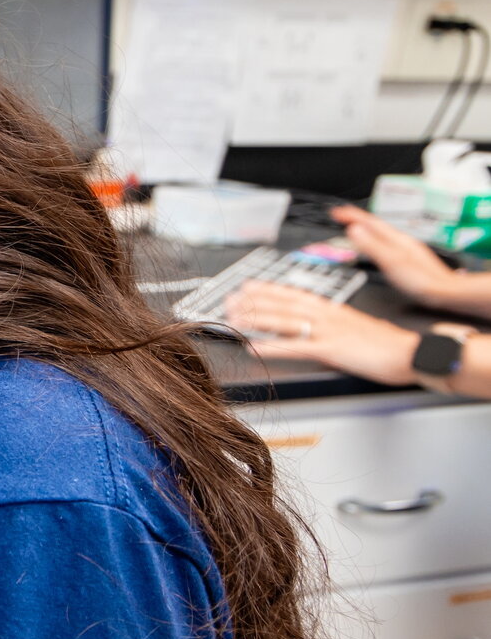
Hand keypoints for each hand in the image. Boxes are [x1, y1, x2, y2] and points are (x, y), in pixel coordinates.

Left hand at [224, 280, 419, 385]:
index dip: (268, 289)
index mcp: (333, 309)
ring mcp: (329, 331)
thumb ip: (333, 325)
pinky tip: (254, 347)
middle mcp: (328, 315)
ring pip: (285, 321)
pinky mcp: (332, 349)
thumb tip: (314, 328)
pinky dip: (272, 346)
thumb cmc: (386, 344)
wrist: (411, 352)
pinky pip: (296, 347)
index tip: (247, 286)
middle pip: (283, 304)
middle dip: (254, 301)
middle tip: (229, 300)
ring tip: (233, 318)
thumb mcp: (354, 328)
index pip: (294, 294)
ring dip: (256, 318)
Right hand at [331, 205, 487, 312]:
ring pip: (382, 235)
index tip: (336, 212)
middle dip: (357, 219)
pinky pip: (386, 244)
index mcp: (396, 240)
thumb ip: (371, 246)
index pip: (369, 222)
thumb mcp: (390, 262)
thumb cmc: (421, 280)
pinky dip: (375, 241)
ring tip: (355, 228)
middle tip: (342, 216)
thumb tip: (353, 230)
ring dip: (366, 230)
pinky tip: (377, 248)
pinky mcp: (409, 260)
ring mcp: (406, 250)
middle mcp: (402, 242)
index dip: (351, 216)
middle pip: (376, 226)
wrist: (445, 292)